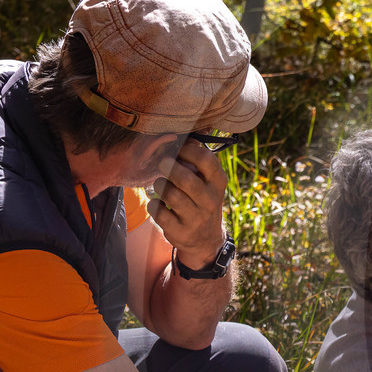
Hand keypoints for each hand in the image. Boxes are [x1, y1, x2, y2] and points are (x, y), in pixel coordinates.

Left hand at [149, 138, 227, 266]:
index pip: (206, 160)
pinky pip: (159, 212)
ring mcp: (196, 218)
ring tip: (160, 185)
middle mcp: (210, 201)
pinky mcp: (181, 232)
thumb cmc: (202, 200)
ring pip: (171, 195)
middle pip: (186, 179)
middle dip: (169, 168)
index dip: (188, 149)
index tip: (178, 148)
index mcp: (218, 183)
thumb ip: (199, 161)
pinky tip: (157, 203)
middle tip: (161, 163)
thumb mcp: (208, 182)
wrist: (206, 240)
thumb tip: (187, 131)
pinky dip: (153, 204)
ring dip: (160, 186)